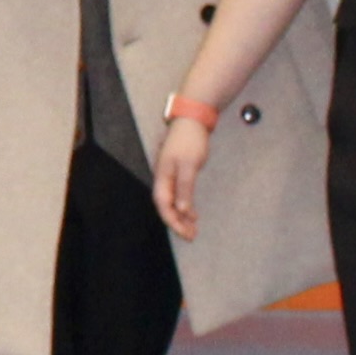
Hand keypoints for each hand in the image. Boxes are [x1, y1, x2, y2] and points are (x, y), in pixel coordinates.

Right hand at [151, 111, 210, 242]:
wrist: (192, 119)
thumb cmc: (189, 140)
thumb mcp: (189, 165)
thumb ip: (185, 188)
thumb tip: (182, 210)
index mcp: (163, 176)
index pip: (163, 205)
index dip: (173, 221)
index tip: (185, 233)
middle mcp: (163, 177)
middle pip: (166, 206)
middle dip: (177, 222)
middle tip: (191, 235)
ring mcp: (169, 174)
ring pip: (172, 201)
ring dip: (182, 215)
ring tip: (193, 228)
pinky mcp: (177, 171)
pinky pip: (178, 194)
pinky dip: (185, 205)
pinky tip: (192, 211)